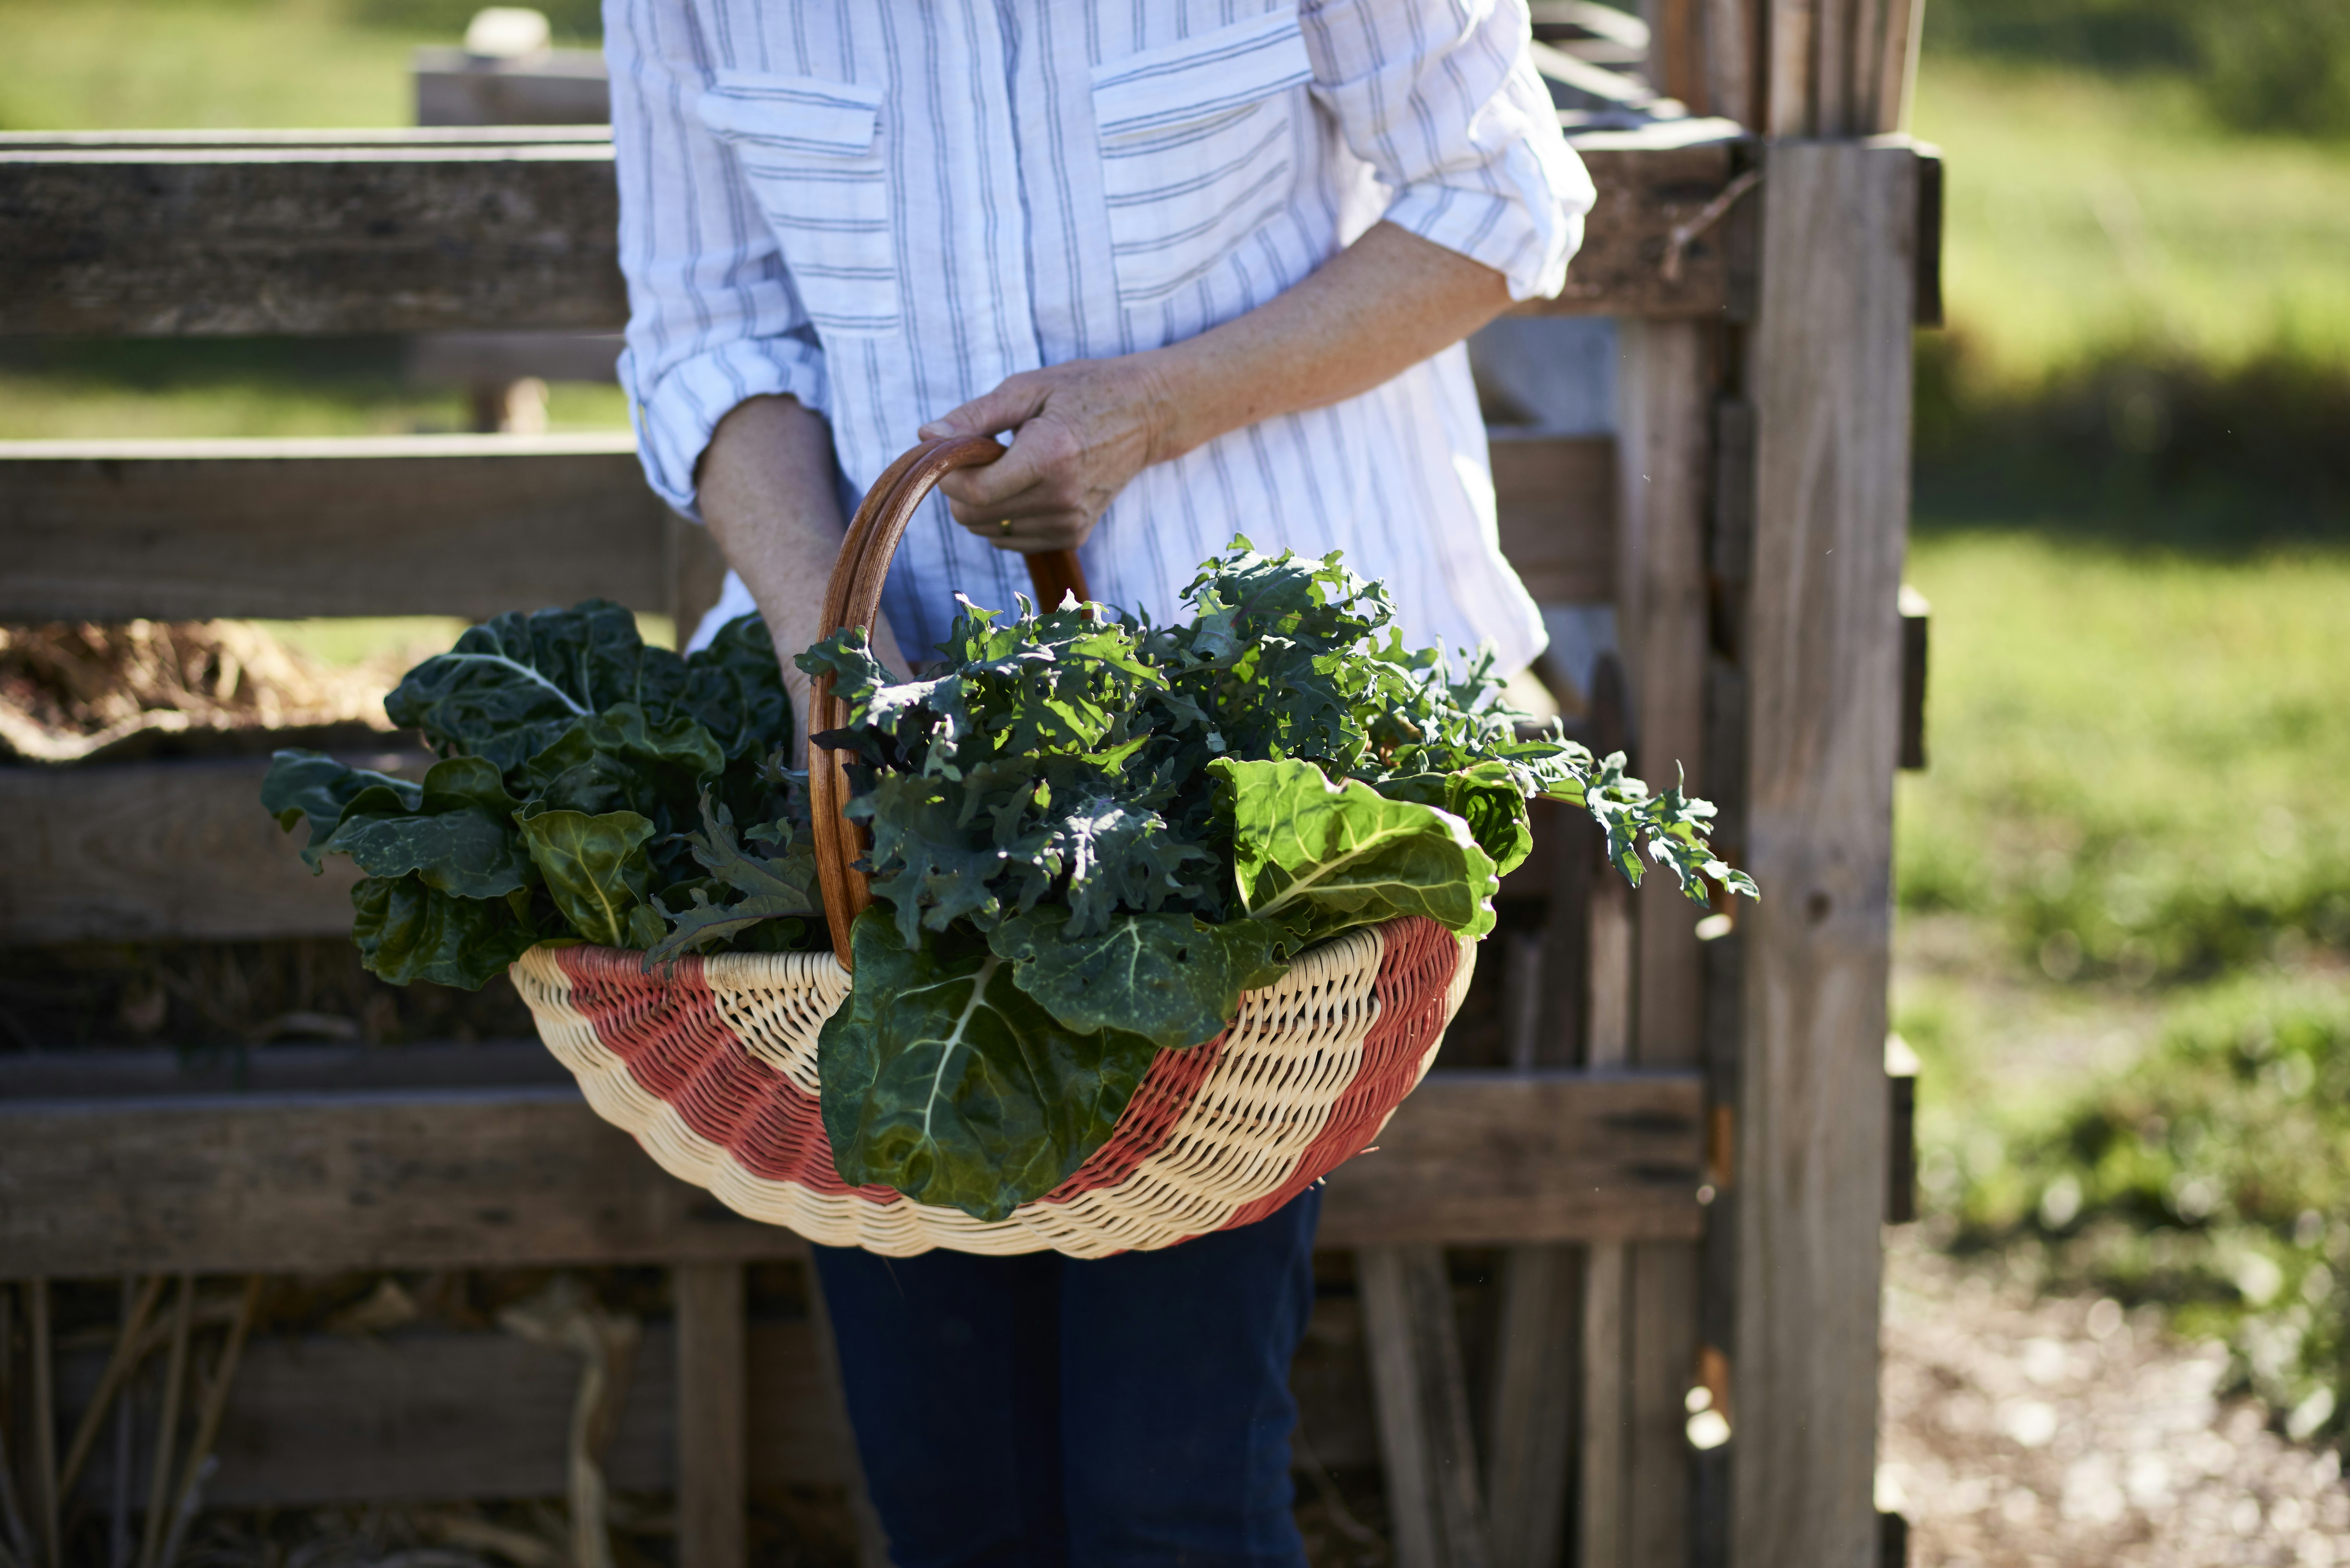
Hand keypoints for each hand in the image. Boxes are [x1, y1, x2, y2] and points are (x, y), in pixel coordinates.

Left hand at [917, 354, 1176, 553]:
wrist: (1144, 415)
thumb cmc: (1082, 392)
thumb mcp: (1026, 388)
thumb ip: (973, 416)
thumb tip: (926, 438)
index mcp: (1051, 456)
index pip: (976, 492)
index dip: (949, 477)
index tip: (951, 454)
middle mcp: (1063, 497)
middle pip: (976, 517)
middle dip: (962, 488)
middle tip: (982, 454)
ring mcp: (1070, 521)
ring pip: (989, 533)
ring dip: (983, 503)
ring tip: (1011, 466)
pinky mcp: (1074, 535)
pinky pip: (1012, 540)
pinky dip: (1003, 518)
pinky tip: (1024, 486)